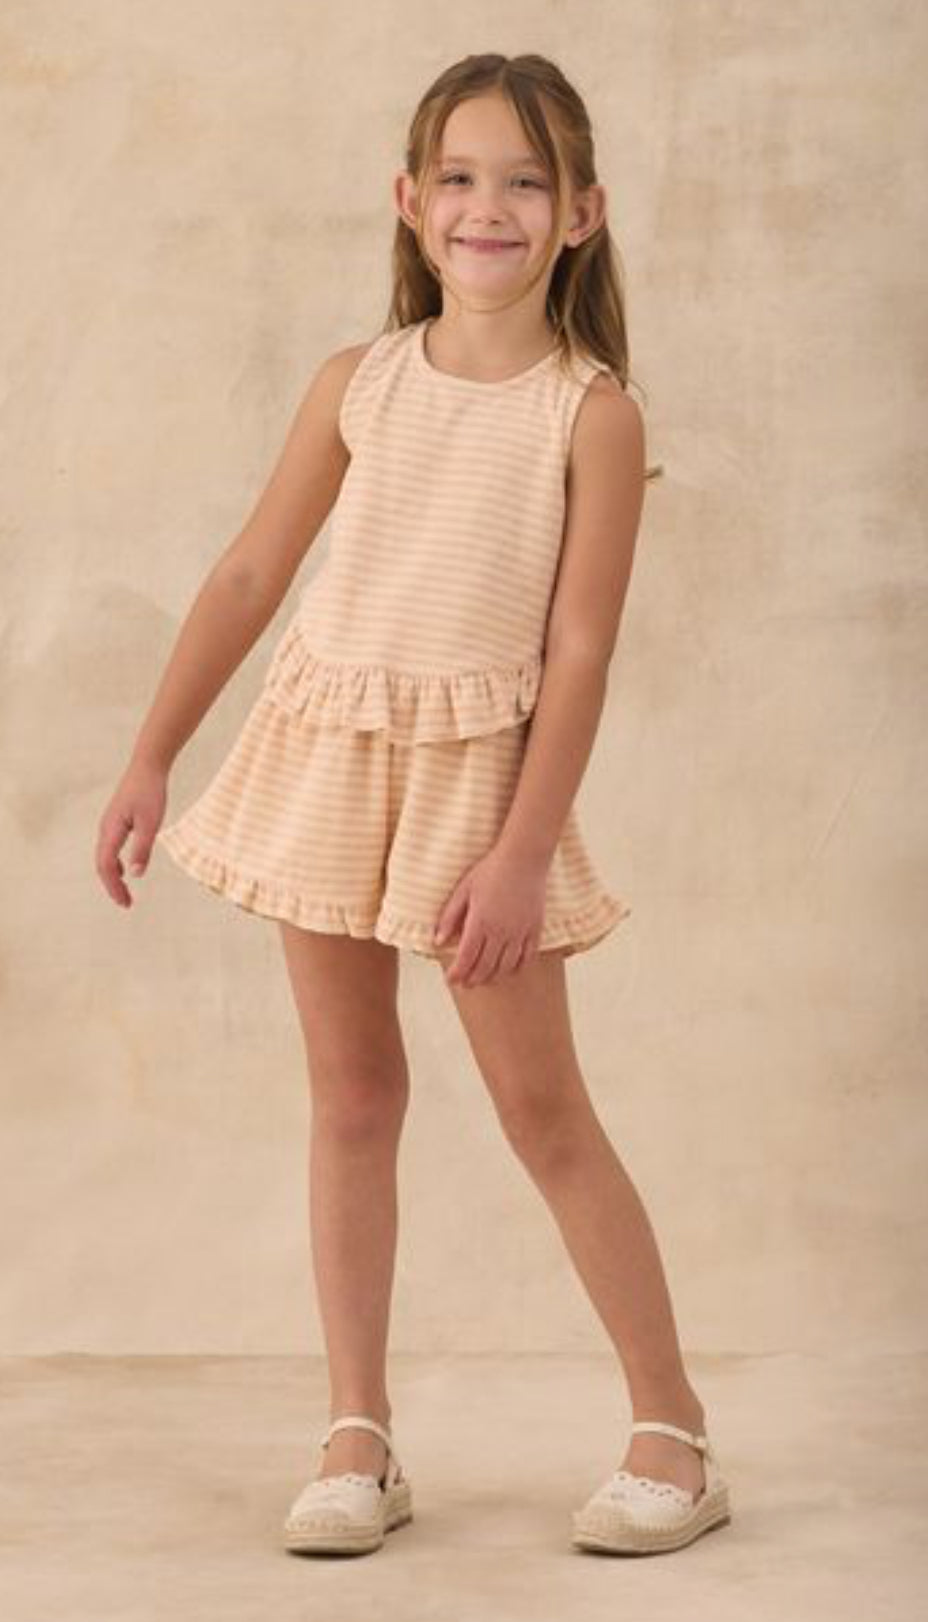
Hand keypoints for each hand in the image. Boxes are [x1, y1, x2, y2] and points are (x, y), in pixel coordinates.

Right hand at [95, 757, 168, 908]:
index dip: (114, 887)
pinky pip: (109, 848)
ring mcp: (108, 825)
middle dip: (112, 886)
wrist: (147, 766)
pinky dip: (115, 864)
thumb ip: (142, 849)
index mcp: (111, 831)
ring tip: (124, 892)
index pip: (106, 867)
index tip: (126, 903)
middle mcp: (105, 829)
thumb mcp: (151, 823)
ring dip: (113, 876)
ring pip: (104, 857)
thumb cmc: (150, 792)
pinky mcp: (116, 821)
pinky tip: (126, 870)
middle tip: (126, 904)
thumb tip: (135, 875)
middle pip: (102, 865)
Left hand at [433, 843, 548, 987]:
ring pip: (505, 967)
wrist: (524, 858)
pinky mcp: (535, 929)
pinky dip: (516, 969)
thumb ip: (449, 917)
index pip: (465, 958)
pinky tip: (508, 970)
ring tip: (483, 979)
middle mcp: (500, 931)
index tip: (450, 980)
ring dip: (492, 977)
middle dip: (472, 979)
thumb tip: (438, 941)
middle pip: (485, 967)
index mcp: (480, 922)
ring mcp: (520, 932)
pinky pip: (527, 958)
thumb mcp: (463, 890)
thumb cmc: (491, 870)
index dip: (456, 974)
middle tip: (464, 984)